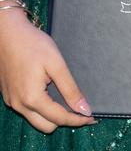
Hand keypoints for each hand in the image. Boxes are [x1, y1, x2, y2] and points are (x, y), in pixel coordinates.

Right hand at [0, 12, 95, 132]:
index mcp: (31, 98)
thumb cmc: (33, 45)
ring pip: (36, 120)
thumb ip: (70, 89)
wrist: (8, 34)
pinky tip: (52, 94)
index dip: (78, 120)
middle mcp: (19, 105)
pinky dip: (41, 107)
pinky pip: (27, 110)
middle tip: (81, 109)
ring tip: (68, 101)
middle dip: (65, 120)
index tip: (93, 117)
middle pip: (47, 126)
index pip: (59, 119)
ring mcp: (12, 101)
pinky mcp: (9, 96)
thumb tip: (84, 109)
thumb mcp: (57, 65)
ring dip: (52, 115)